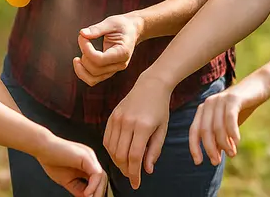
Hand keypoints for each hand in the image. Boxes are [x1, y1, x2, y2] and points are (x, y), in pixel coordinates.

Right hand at [35, 135, 107, 196]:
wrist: (42, 148)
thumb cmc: (52, 160)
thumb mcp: (67, 180)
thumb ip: (78, 188)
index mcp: (86, 163)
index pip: (97, 179)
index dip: (95, 191)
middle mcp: (90, 158)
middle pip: (102, 178)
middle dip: (98, 193)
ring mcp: (89, 157)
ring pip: (102, 177)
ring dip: (97, 191)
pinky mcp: (87, 157)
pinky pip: (97, 173)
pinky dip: (93, 185)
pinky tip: (87, 193)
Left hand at [73, 14, 141, 85]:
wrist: (132, 30)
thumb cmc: (122, 25)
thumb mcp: (111, 22)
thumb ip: (97, 29)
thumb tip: (82, 33)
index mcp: (122, 53)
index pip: (100, 60)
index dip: (86, 49)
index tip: (82, 36)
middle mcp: (119, 65)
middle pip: (95, 70)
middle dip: (84, 56)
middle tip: (82, 39)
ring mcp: (114, 70)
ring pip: (93, 79)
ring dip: (81, 70)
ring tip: (77, 58)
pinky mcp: (108, 71)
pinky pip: (93, 78)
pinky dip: (83, 72)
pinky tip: (80, 61)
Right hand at [103, 74, 172, 189]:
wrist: (150, 85)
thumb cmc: (160, 109)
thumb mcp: (162, 130)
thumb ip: (154, 151)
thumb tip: (147, 170)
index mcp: (143, 126)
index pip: (134, 157)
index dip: (135, 173)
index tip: (136, 184)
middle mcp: (128, 122)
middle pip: (121, 155)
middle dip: (126, 170)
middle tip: (132, 176)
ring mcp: (118, 118)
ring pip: (111, 149)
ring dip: (117, 162)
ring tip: (126, 167)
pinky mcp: (112, 116)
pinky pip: (106, 139)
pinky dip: (111, 151)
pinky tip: (118, 154)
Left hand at [188, 72, 269, 166]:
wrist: (258, 86)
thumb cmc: (242, 108)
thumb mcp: (228, 124)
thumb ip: (220, 136)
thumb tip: (215, 155)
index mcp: (204, 109)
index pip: (194, 131)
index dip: (194, 147)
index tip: (198, 162)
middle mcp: (208, 103)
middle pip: (205, 131)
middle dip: (210, 149)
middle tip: (216, 162)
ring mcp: (220, 100)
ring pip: (217, 127)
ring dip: (224, 144)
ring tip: (232, 154)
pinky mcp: (233, 98)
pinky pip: (229, 119)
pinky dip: (232, 133)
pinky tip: (236, 142)